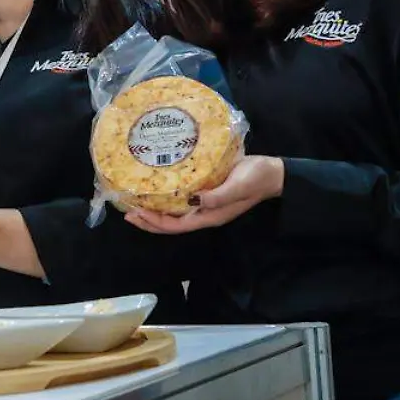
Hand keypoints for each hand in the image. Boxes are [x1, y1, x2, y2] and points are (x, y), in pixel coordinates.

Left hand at [125, 156, 283, 233]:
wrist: (272, 173)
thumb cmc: (255, 178)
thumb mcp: (238, 186)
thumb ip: (218, 196)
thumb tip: (194, 200)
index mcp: (210, 216)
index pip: (176, 226)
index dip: (155, 223)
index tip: (136, 214)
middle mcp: (204, 213)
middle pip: (171, 224)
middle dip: (149, 220)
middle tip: (127, 212)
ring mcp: (205, 204)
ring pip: (175, 213)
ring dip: (154, 211)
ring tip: (136, 204)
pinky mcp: (207, 192)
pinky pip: (181, 200)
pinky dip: (166, 198)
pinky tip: (157, 189)